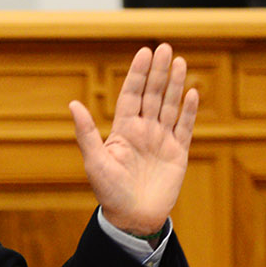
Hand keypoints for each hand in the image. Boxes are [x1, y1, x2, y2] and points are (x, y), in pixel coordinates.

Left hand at [69, 43, 197, 236]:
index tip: (144, 53)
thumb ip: (86, 133)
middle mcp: (144, 131)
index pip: (132, 95)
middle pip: (153, 95)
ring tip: (180, 62)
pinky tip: (192, 93)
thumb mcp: (94, 161)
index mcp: (123, 130)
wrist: (133, 218)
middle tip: (165, 48)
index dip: (138, 74)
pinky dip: (189, 112)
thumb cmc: (109, 192)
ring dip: (176, 85)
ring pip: (171, 106)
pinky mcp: (178, 154)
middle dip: (159, 72)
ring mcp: (162, 140)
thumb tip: (73, 105)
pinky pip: (185, 128)